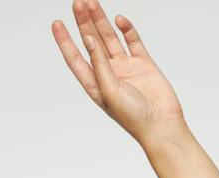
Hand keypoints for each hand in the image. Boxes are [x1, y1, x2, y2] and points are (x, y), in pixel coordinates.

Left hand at [52, 0, 185, 146]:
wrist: (161, 124)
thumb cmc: (134, 117)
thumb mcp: (109, 91)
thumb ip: (99, 64)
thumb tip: (88, 39)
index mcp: (96, 85)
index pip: (76, 59)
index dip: (65, 42)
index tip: (57, 23)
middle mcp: (109, 74)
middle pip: (92, 43)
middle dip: (83, 23)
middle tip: (77, 3)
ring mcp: (126, 67)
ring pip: (110, 38)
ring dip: (101, 20)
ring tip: (91, 2)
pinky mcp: (143, 63)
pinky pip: (133, 41)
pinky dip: (126, 29)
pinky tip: (119, 19)